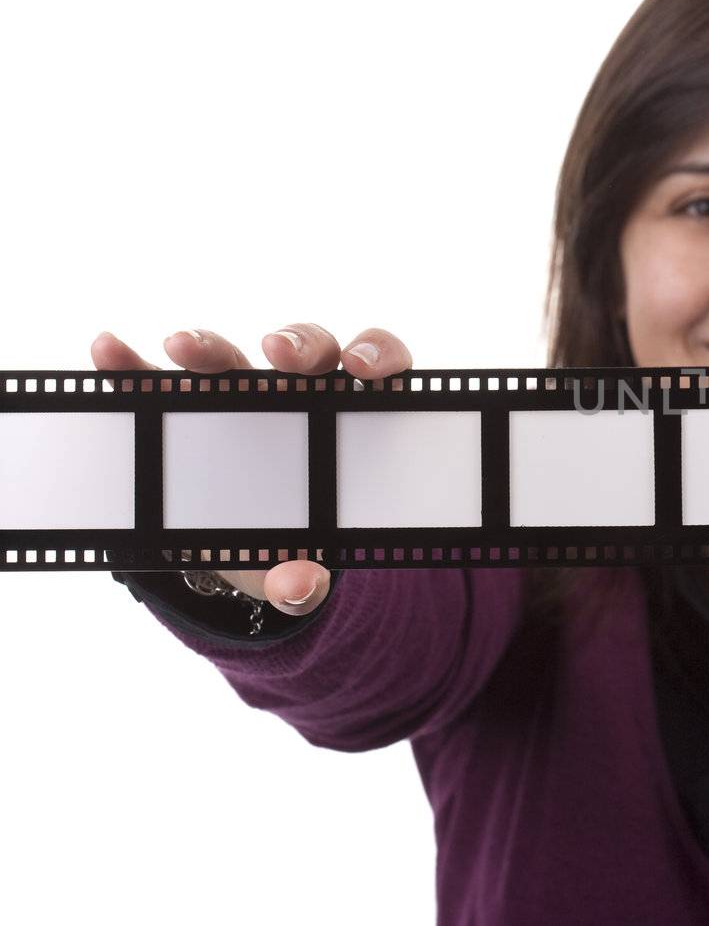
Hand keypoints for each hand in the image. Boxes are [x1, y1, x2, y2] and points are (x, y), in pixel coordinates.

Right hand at [90, 323, 414, 616]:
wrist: (248, 548)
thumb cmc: (296, 537)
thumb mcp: (302, 562)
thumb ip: (304, 579)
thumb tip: (297, 588)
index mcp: (351, 413)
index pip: (377, 362)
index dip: (377, 353)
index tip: (364, 366)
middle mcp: (298, 390)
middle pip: (306, 349)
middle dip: (295, 343)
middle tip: (278, 351)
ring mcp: (238, 392)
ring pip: (231, 356)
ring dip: (207, 345)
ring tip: (179, 346)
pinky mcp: (181, 406)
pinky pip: (154, 377)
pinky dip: (131, 365)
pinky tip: (108, 353)